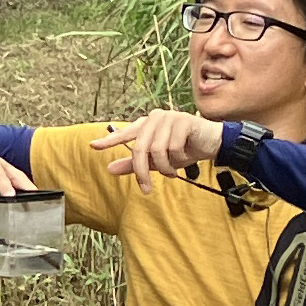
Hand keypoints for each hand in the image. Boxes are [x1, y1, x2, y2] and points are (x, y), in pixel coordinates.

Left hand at [91, 111, 223, 181]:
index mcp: (147, 124)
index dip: (109, 141)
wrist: (212, 143)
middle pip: (141, 148)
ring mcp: (170, 118)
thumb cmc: (184, 149)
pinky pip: (174, 147)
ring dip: (166, 167)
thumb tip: (110, 168)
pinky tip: (185, 157)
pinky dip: (179, 159)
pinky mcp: (184, 121)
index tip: (93, 146)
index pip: (125, 134)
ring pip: (158, 150)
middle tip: (146, 188)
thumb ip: (134, 163)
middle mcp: (155, 118)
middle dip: (142, 171)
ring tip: (173, 171)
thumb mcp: (157, 160)